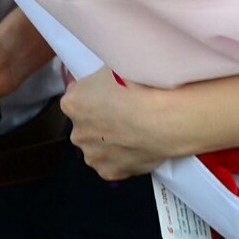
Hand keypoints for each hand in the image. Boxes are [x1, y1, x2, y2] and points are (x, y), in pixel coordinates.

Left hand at [61, 68, 178, 180]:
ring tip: (138, 132)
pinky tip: (141, 147)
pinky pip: (115, 164)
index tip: (116, 95)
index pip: (79, 97)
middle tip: (129, 113)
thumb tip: (108, 83)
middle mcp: (77, 132)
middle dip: (102, 121)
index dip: (98, 95)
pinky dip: (125, 158)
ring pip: (99, 147)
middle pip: (87, 125)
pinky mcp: (110, 173)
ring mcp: (93, 155)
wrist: (165, 117)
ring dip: (112, 142)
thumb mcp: (116, 65)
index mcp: (73, 102)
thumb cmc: (141, 85)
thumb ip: (103, 79)